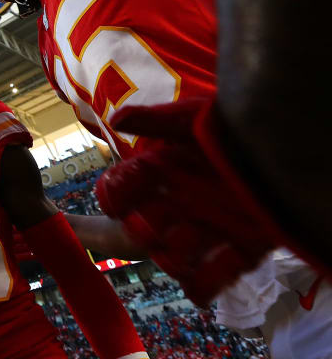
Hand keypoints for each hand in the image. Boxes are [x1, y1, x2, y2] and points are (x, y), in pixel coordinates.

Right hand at [94, 98, 277, 305]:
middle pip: (144, 225)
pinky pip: (215, 275)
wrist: (292, 144)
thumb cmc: (240, 127)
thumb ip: (156, 120)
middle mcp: (183, 200)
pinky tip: (198, 288)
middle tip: (149, 228)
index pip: (127, 186)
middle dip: (141, 230)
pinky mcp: (242, 246)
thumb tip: (117, 120)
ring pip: (174, 255)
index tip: (113, 202)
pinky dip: (203, 285)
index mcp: (166, 170)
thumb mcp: (195, 118)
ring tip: (178, 254)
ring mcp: (210, 225)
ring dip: (171, 259)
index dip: (115, 195)